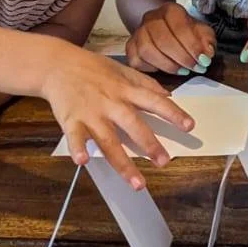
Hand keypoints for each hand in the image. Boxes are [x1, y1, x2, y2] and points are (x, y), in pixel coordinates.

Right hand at [41, 42, 194, 188]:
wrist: (57, 64)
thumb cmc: (92, 68)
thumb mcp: (122, 69)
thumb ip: (145, 83)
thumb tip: (167, 94)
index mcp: (126, 90)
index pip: (154, 101)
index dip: (173, 113)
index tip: (189, 126)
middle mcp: (111, 102)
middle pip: (133, 125)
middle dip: (150, 144)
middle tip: (164, 162)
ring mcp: (91, 113)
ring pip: (109, 140)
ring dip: (123, 163)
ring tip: (136, 182)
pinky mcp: (72, 120)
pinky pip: (76, 137)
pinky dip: (79, 149)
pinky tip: (83, 161)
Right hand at [125, 3, 215, 75]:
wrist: (164, 28)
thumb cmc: (185, 33)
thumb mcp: (201, 32)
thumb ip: (207, 40)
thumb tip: (207, 53)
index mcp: (170, 10)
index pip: (180, 27)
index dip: (193, 47)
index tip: (203, 61)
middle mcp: (151, 18)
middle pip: (163, 40)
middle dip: (182, 58)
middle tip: (194, 68)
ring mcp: (138, 32)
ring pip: (147, 50)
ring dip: (167, 65)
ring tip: (181, 71)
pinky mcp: (130, 48)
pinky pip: (137, 61)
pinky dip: (151, 69)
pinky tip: (164, 71)